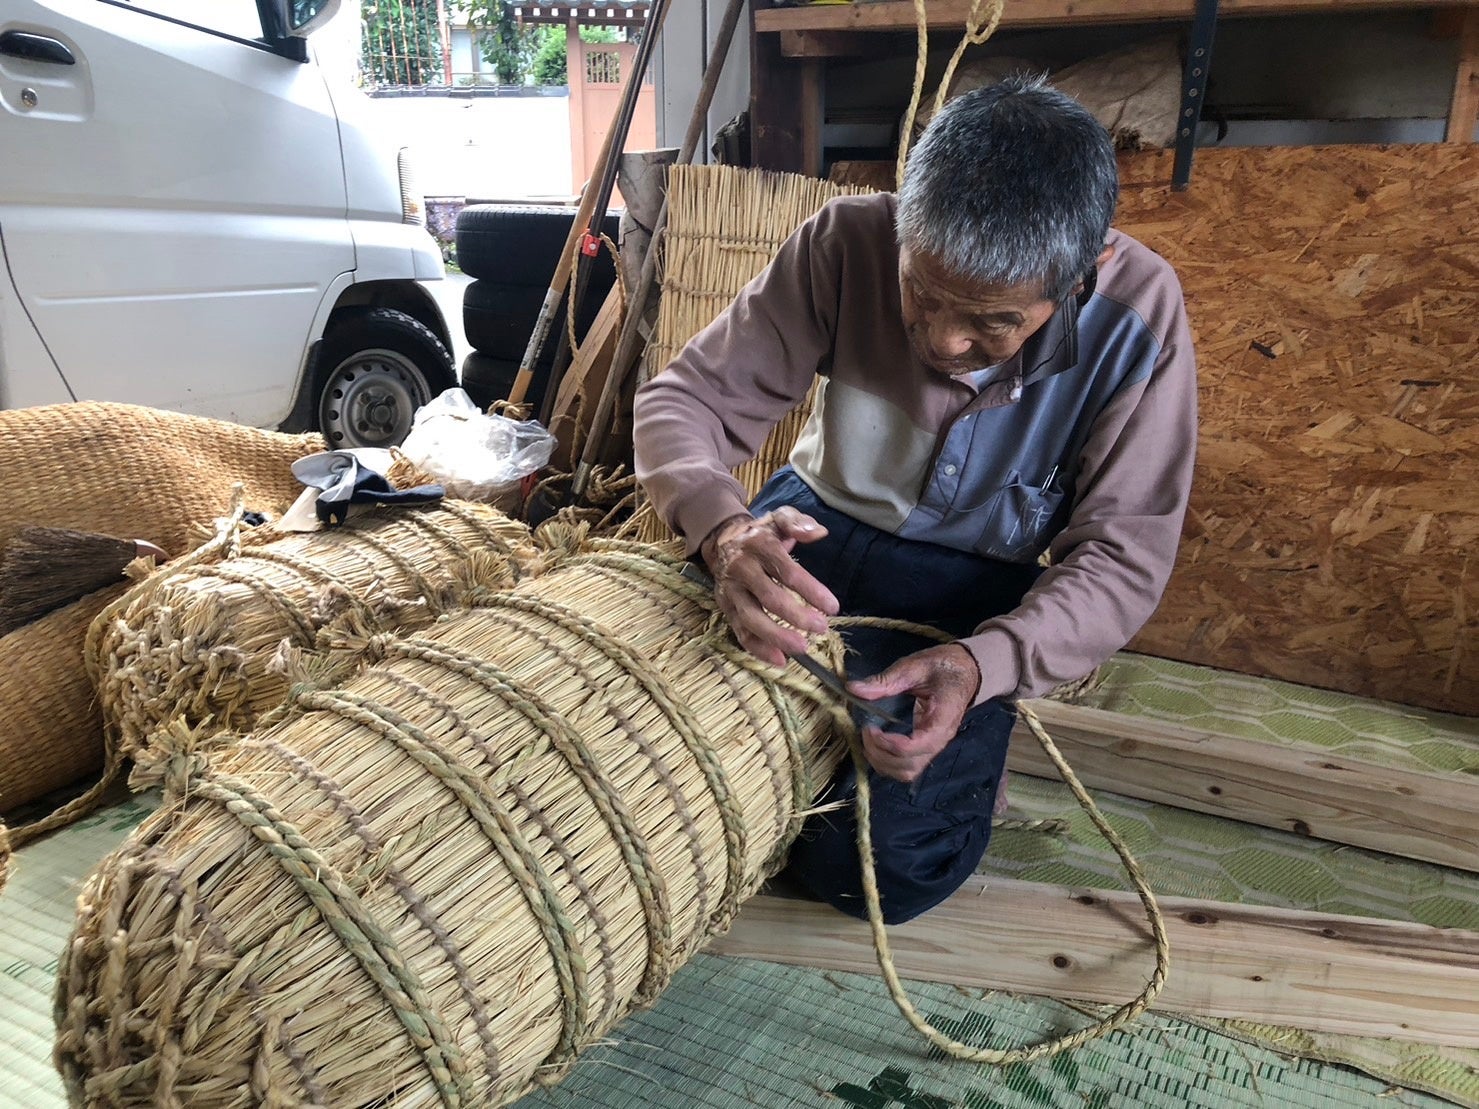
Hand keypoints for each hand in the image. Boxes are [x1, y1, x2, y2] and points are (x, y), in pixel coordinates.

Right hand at [700, 508, 839, 666]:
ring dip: (776, 636)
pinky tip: (780, 660)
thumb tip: (820, 533)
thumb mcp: (779, 518)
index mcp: (759, 547)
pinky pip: (740, 632)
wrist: (722, 540)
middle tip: (822, 628)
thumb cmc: (761, 533)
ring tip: (802, 648)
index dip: (810, 590)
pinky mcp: (726, 608)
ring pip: (751, 618)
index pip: (786, 571)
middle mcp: (742, 570)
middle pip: (769, 597)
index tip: (832, 607)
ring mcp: (731, 592)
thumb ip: (798, 523)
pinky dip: (758, 649)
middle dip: (796, 615)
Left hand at [847, 644, 981, 782]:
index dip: (888, 743)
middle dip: (881, 754)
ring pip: (908, 772)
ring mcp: (934, 746)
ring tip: (868, 740)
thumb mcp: (913, 667)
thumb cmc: (943, 667)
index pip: (915, 746)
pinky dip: (888, 763)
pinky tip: (876, 745)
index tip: (870, 727)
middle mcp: (940, 739)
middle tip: (865, 732)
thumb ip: (884, 680)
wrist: (964, 670)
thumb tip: (853, 688)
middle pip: (910, 766)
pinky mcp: (926, 747)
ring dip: (883, 763)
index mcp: (942, 719)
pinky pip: (908, 766)